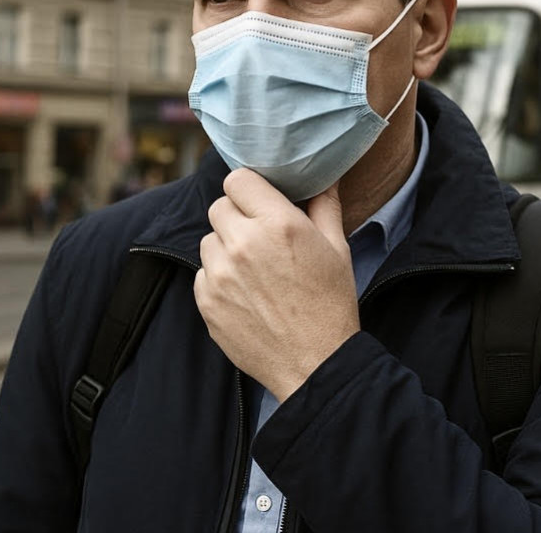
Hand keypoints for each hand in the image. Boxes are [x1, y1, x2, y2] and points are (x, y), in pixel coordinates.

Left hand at [194, 169, 359, 401]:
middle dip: (237, 216)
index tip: (260, 201)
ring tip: (254, 269)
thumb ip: (324, 204)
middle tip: (260, 236)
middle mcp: (243, 244)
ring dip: (226, 247)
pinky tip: (246, 294)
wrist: (315, 363)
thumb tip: (323, 176)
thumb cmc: (331, 304)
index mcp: (278, 224)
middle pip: (219, 207)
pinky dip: (219, 278)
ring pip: (208, 240)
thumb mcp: (337, 248)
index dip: (249, 189)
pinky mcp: (207, 302)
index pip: (237, 180)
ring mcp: (220, 275)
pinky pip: (203, 274)